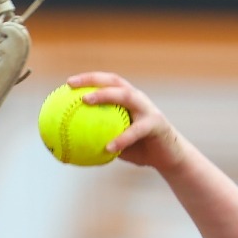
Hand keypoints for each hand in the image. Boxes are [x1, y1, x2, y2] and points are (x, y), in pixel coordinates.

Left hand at [65, 72, 186, 170]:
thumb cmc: (139, 150)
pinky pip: (136, 130)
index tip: (68, 83)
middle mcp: (137, 99)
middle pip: (114, 81)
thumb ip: (99, 139)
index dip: (89, 79)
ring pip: (125, 96)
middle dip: (93, 79)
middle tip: (73, 86)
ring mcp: (147, 109)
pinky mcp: (156, 124)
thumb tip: (73, 146)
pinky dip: (122, 138)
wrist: (169, 157)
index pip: (107, 82)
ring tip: (87, 101)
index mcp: (127, 100)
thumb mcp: (116, 144)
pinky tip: (108, 148)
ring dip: (105, 95)